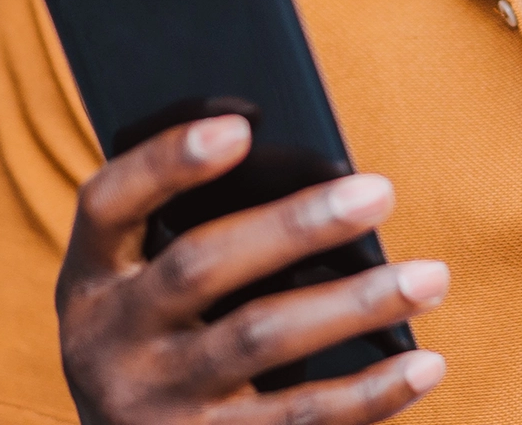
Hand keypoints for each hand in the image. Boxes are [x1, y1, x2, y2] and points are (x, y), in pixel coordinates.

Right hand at [56, 114, 449, 423]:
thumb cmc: (164, 342)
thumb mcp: (141, 290)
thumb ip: (192, 232)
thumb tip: (313, 178)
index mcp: (92, 278)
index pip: (110, 203)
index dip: (167, 161)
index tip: (239, 126)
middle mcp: (110, 341)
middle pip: (201, 266)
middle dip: (296, 224)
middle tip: (380, 191)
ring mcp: (157, 405)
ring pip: (262, 339)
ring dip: (355, 305)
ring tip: (429, 277)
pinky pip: (299, 419)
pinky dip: (370, 393)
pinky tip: (423, 363)